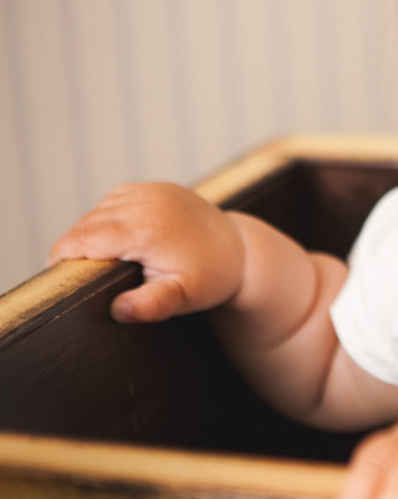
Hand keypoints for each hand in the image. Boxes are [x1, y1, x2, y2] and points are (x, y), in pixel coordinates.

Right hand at [49, 182, 245, 323]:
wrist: (239, 249)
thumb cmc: (211, 276)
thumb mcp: (184, 296)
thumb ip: (152, 305)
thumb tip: (119, 310)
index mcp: (147, 229)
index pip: (83, 238)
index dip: (63, 257)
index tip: (58, 278)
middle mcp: (146, 203)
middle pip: (85, 225)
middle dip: (75, 249)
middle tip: (81, 276)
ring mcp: (150, 191)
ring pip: (97, 211)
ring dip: (90, 233)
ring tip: (102, 260)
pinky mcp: (154, 187)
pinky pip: (113, 200)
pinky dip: (106, 218)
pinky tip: (117, 238)